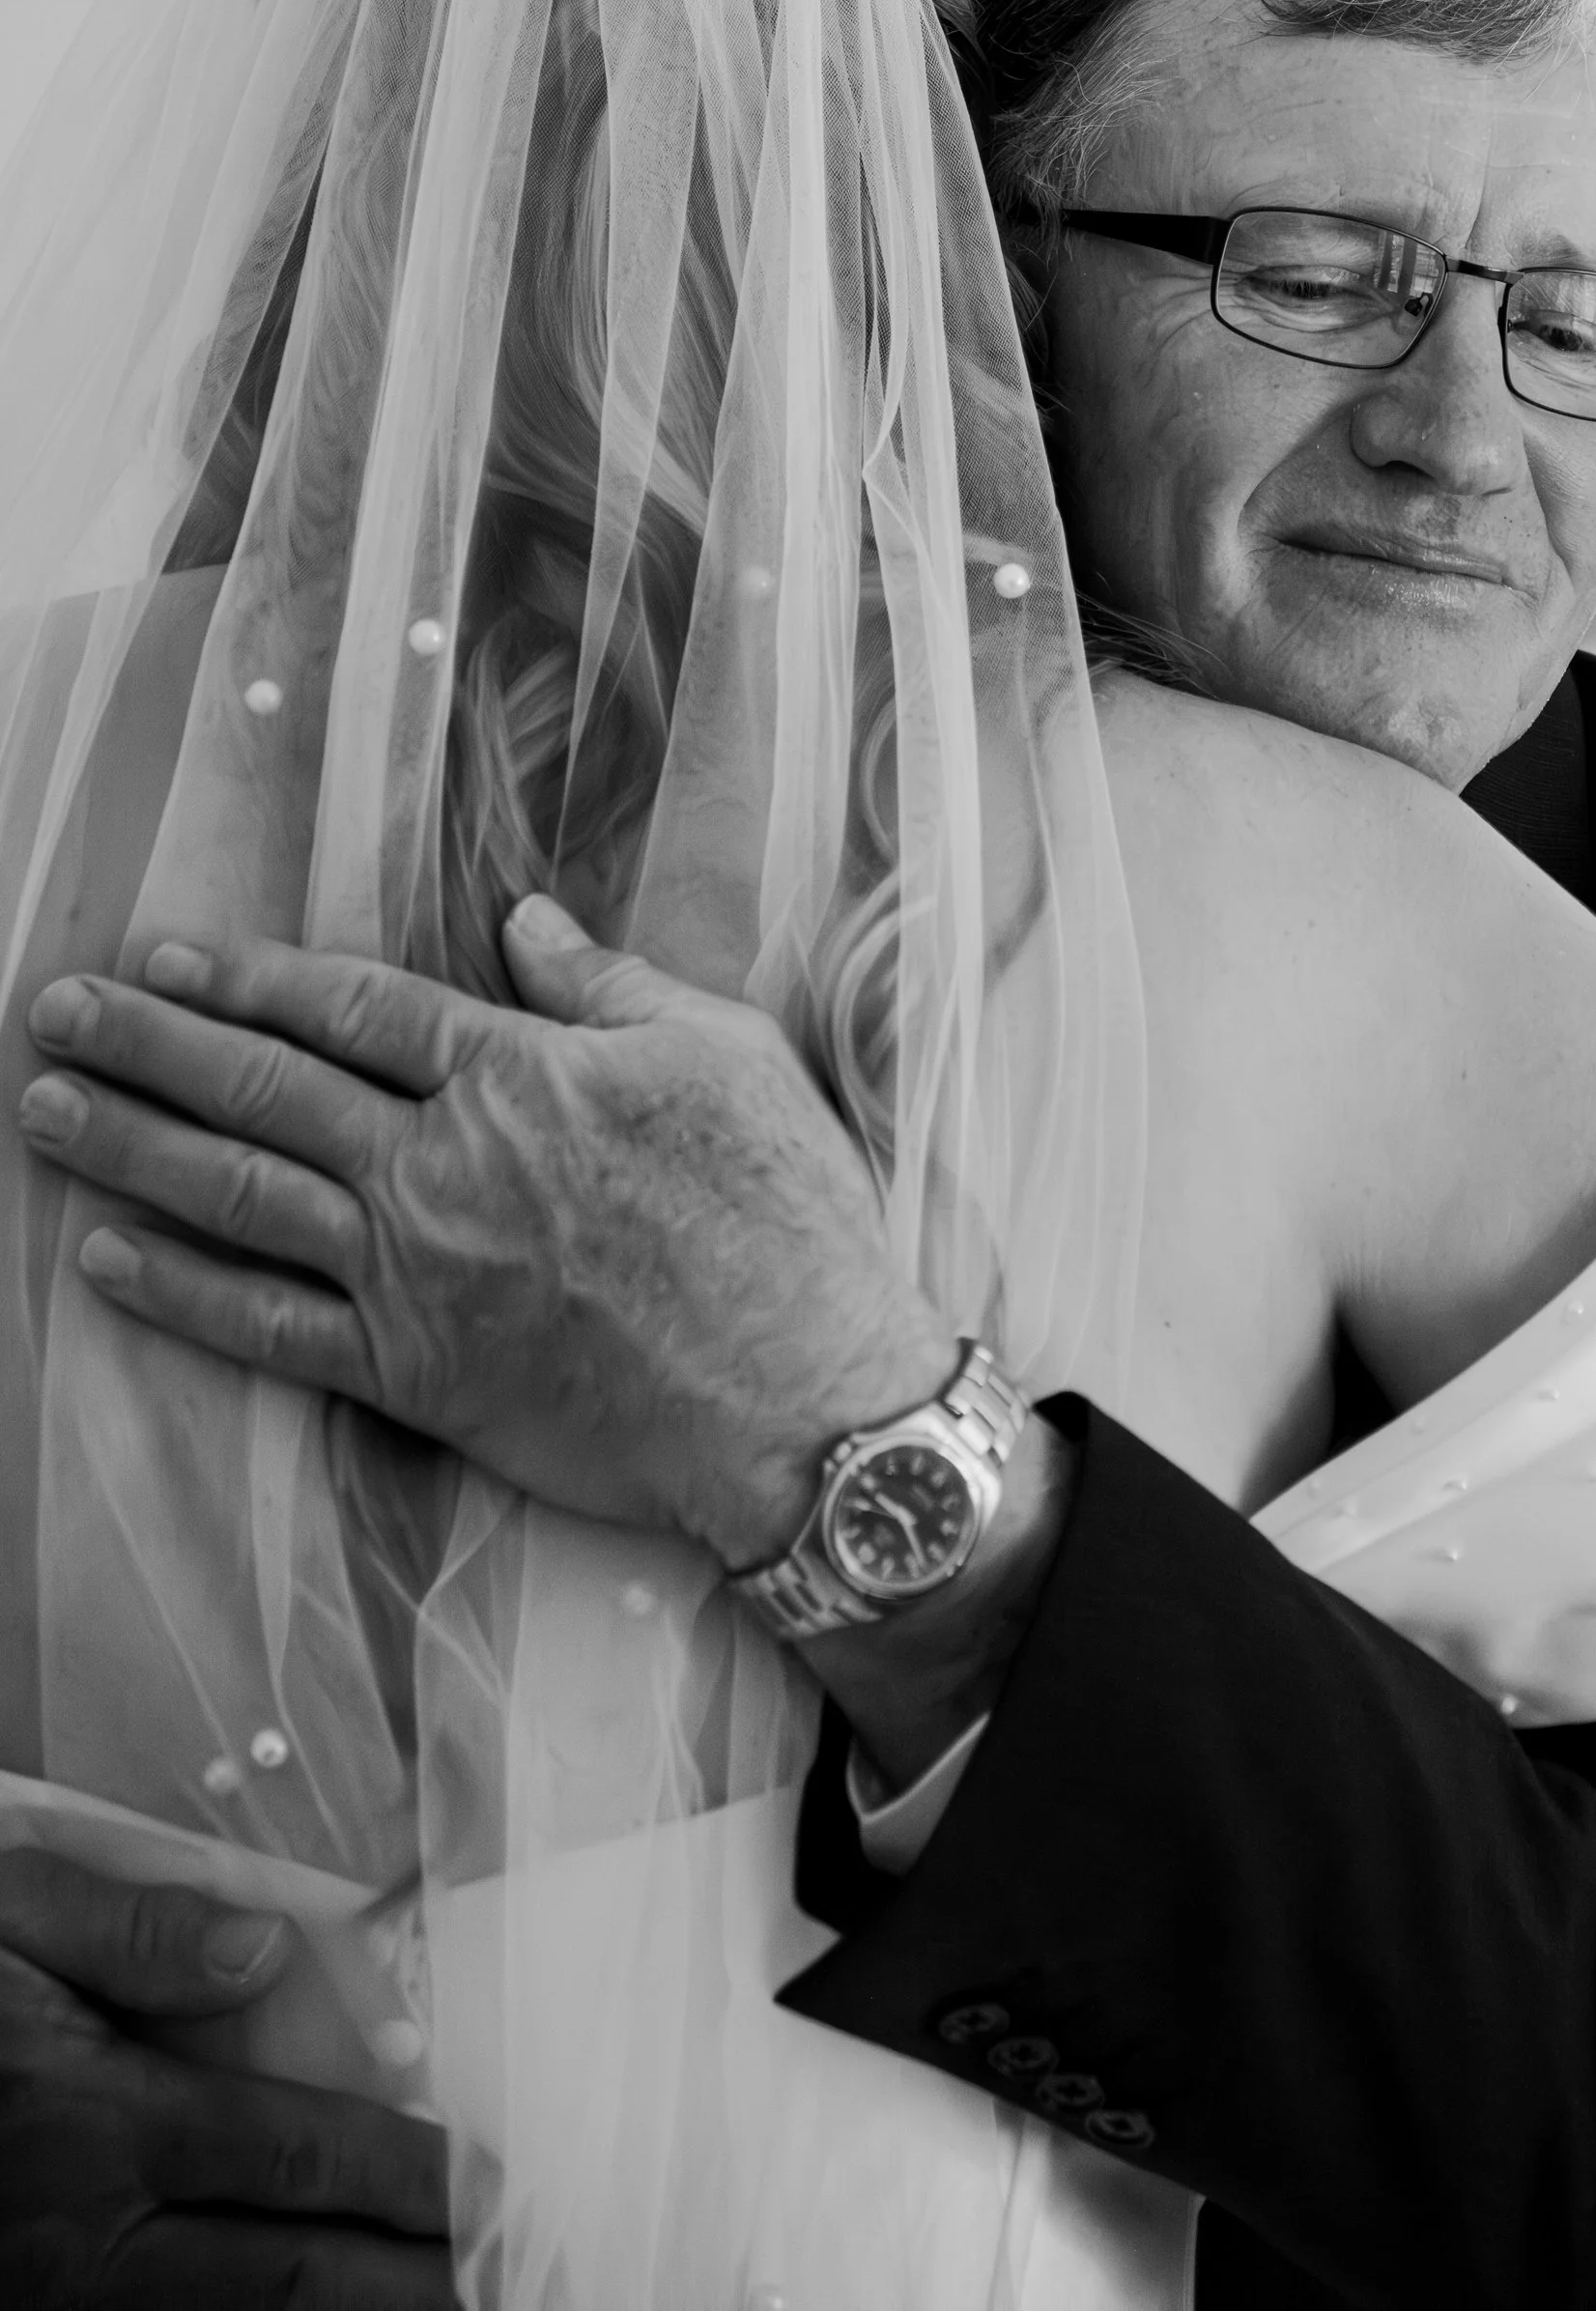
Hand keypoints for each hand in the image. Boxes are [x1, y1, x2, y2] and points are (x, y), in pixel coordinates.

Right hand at [0, 1848, 449, 2306]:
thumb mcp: (6, 1919)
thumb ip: (130, 1930)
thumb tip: (261, 1945)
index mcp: (96, 2121)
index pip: (293, 2155)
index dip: (402, 2176)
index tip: (484, 2179)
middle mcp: (87, 2239)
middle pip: (287, 2282)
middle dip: (407, 2283)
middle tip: (500, 2273)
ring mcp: (60, 2304)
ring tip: (444, 2305)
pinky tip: (330, 2310)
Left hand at [20, 902, 957, 1571]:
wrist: (799, 1393)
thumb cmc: (781, 1213)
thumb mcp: (721, 1054)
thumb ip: (607, 987)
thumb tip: (527, 923)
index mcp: (514, 1074)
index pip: (351, 1009)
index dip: (248, 978)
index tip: (168, 958)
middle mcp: (441, 1165)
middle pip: (265, 1088)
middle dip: (148, 1044)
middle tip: (56, 1011)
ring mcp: (416, 1274)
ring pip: (240, 1196)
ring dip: (130, 1149)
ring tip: (45, 1109)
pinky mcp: (413, 1374)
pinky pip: (267, 1329)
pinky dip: (178, 1294)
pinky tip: (105, 1260)